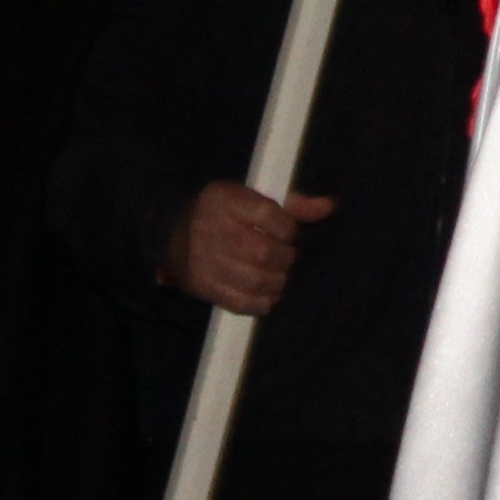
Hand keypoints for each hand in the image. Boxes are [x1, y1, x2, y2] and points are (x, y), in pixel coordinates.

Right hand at [159, 180, 326, 315]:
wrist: (170, 233)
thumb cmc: (222, 213)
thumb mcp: (249, 197)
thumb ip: (290, 204)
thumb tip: (328, 206)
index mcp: (227, 201)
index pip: (268, 214)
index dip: (287, 228)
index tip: (288, 233)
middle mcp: (214, 230)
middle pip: (264, 252)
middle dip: (285, 257)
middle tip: (286, 257)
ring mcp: (207, 261)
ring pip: (255, 280)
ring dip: (277, 281)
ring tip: (278, 275)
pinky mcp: (204, 286)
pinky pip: (240, 302)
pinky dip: (262, 302)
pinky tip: (268, 294)